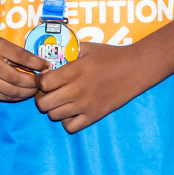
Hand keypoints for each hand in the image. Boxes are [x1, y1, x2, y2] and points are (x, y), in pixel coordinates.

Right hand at [0, 30, 46, 101]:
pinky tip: (22, 93)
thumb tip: (39, 64)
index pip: (22, 57)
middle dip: (34, 83)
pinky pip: (3, 97)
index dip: (38, 64)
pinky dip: (16, 97)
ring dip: (27, 92)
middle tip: (43, 82)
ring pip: (12, 92)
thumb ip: (15, 52)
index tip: (46, 66)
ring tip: (35, 89)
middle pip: (18, 79)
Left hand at [34, 42, 153, 133]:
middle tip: (48, 92)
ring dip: (53, 108)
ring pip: (54, 116)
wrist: (134, 69)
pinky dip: (66, 121)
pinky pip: (70, 127)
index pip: (42, 83)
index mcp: (73, 72)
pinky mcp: (94, 116)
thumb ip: (66, 51)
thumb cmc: (110, 56)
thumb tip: (49, 54)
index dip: (39, 81)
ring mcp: (85, 105)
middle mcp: (77, 90)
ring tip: (60, 100)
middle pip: (43, 103)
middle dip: (41, 97)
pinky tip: (71, 111)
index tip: (44, 78)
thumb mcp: (86, 47)